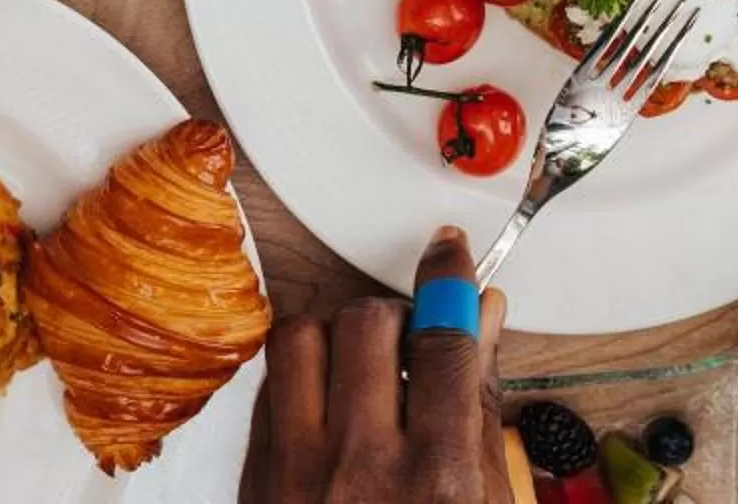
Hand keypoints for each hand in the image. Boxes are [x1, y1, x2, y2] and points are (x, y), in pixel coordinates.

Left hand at [242, 228, 510, 503]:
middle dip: (395, 321)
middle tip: (413, 347)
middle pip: (367, 324)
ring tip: (365, 375)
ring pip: (303, 337)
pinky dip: (300, 377)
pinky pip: (269, 383)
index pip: (442, 341)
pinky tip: (329, 406)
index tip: (451, 256)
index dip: (449, 284)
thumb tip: (483, 320)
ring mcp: (296, 471)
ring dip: (337, 340)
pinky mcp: (254, 477)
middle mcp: (360, 466)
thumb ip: (482, 414)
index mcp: (438, 480)